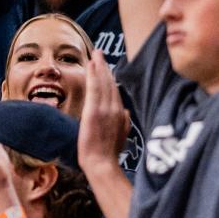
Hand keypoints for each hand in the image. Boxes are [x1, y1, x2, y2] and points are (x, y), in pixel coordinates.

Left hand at [77, 51, 130, 175]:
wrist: (102, 164)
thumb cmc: (109, 155)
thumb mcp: (122, 137)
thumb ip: (124, 123)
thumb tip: (126, 112)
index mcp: (121, 114)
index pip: (115, 91)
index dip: (111, 77)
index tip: (106, 66)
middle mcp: (115, 108)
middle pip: (110, 83)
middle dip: (105, 66)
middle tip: (100, 52)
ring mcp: (105, 108)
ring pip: (103, 82)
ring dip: (99, 66)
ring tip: (95, 53)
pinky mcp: (94, 110)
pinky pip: (95, 87)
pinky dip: (94, 74)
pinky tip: (92, 63)